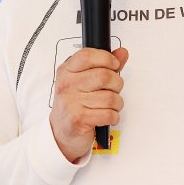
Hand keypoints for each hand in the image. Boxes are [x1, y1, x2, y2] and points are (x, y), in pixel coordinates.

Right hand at [49, 47, 128, 161]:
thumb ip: (104, 66)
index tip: (114, 65)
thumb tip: (122, 53)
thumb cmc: (74, 104)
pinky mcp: (79, 119)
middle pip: (104, 76)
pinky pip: (109, 114)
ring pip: (110, 97)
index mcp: (67, 71)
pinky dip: (114, 116)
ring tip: (110, 105)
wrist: (61, 132)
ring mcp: (72, 102)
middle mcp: (67, 85)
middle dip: (117, 83)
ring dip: (117, 103)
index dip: (106, 58)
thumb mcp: (84, 80)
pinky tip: (107, 116)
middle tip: (114, 89)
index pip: (87, 55)